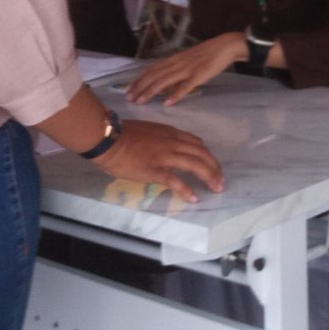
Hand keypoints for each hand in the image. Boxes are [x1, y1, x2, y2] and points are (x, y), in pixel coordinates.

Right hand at [93, 119, 224, 202]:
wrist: (108, 138)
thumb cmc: (123, 134)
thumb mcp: (149, 131)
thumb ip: (161, 138)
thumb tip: (168, 148)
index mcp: (171, 133)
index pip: (197, 143)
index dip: (208, 155)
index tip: (213, 165)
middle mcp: (173, 142)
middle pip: (202, 154)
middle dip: (215, 167)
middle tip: (220, 181)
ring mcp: (165, 155)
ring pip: (195, 165)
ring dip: (209, 177)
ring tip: (216, 188)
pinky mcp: (155, 169)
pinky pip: (175, 180)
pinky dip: (187, 190)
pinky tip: (194, 198)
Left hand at [127, 32, 247, 105]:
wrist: (226, 45)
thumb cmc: (208, 53)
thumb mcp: (188, 58)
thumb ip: (177, 68)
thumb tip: (167, 81)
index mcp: (174, 59)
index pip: (152, 69)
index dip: (139, 79)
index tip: (128, 89)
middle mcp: (177, 63)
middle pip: (154, 75)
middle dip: (140, 87)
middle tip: (129, 98)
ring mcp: (187, 69)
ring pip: (164, 81)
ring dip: (151, 91)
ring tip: (140, 101)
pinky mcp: (199, 75)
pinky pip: (185, 86)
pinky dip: (175, 95)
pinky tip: (167, 103)